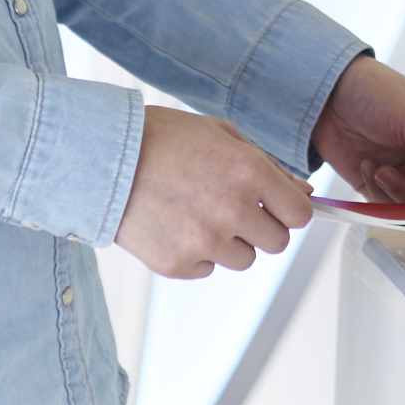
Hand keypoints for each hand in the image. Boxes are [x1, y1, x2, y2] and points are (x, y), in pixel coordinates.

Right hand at [113, 109, 311, 280]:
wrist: (100, 157)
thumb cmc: (160, 139)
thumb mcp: (222, 135)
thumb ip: (269, 165)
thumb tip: (304, 193)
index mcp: (250, 173)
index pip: (300, 215)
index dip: (290, 210)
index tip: (278, 207)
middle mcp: (233, 210)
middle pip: (277, 243)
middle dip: (261, 227)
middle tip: (230, 206)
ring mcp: (205, 241)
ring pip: (243, 259)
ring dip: (228, 241)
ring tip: (195, 211)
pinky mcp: (177, 264)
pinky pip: (207, 268)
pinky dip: (196, 253)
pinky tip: (174, 224)